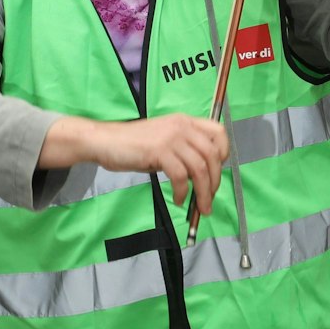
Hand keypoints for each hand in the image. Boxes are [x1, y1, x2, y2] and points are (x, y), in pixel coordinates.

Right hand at [94, 114, 228, 216]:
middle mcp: (181, 126)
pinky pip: (180, 176)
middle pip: (212, 155)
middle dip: (215, 181)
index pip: (218, 132)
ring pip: (200, 168)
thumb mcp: (164, 141)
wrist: (105, 141)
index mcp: (184, 121)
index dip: (224, 152)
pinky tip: (179, 198)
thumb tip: (200, 175)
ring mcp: (170, 138)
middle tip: (209, 198)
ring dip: (203, 192)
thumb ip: (183, 151)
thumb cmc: (132, 144)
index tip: (218, 170)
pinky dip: (183, 191)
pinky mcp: (159, 151)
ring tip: (199, 206)